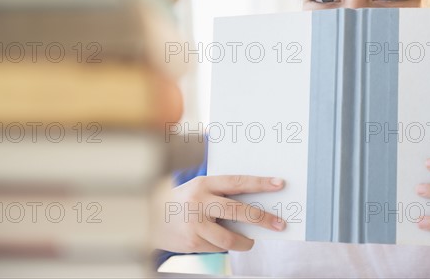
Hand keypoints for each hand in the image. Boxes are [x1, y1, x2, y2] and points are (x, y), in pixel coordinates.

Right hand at [152, 175, 285, 252]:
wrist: (149, 218)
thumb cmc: (185, 201)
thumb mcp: (200, 190)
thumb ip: (222, 194)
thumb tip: (255, 205)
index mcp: (204, 184)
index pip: (237, 182)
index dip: (260, 183)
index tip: (279, 184)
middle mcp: (200, 202)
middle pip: (238, 211)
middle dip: (263, 218)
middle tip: (280, 224)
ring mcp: (195, 224)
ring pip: (230, 238)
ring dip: (246, 242)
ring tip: (251, 242)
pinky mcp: (192, 242)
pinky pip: (218, 248)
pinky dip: (225, 247)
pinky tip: (222, 242)